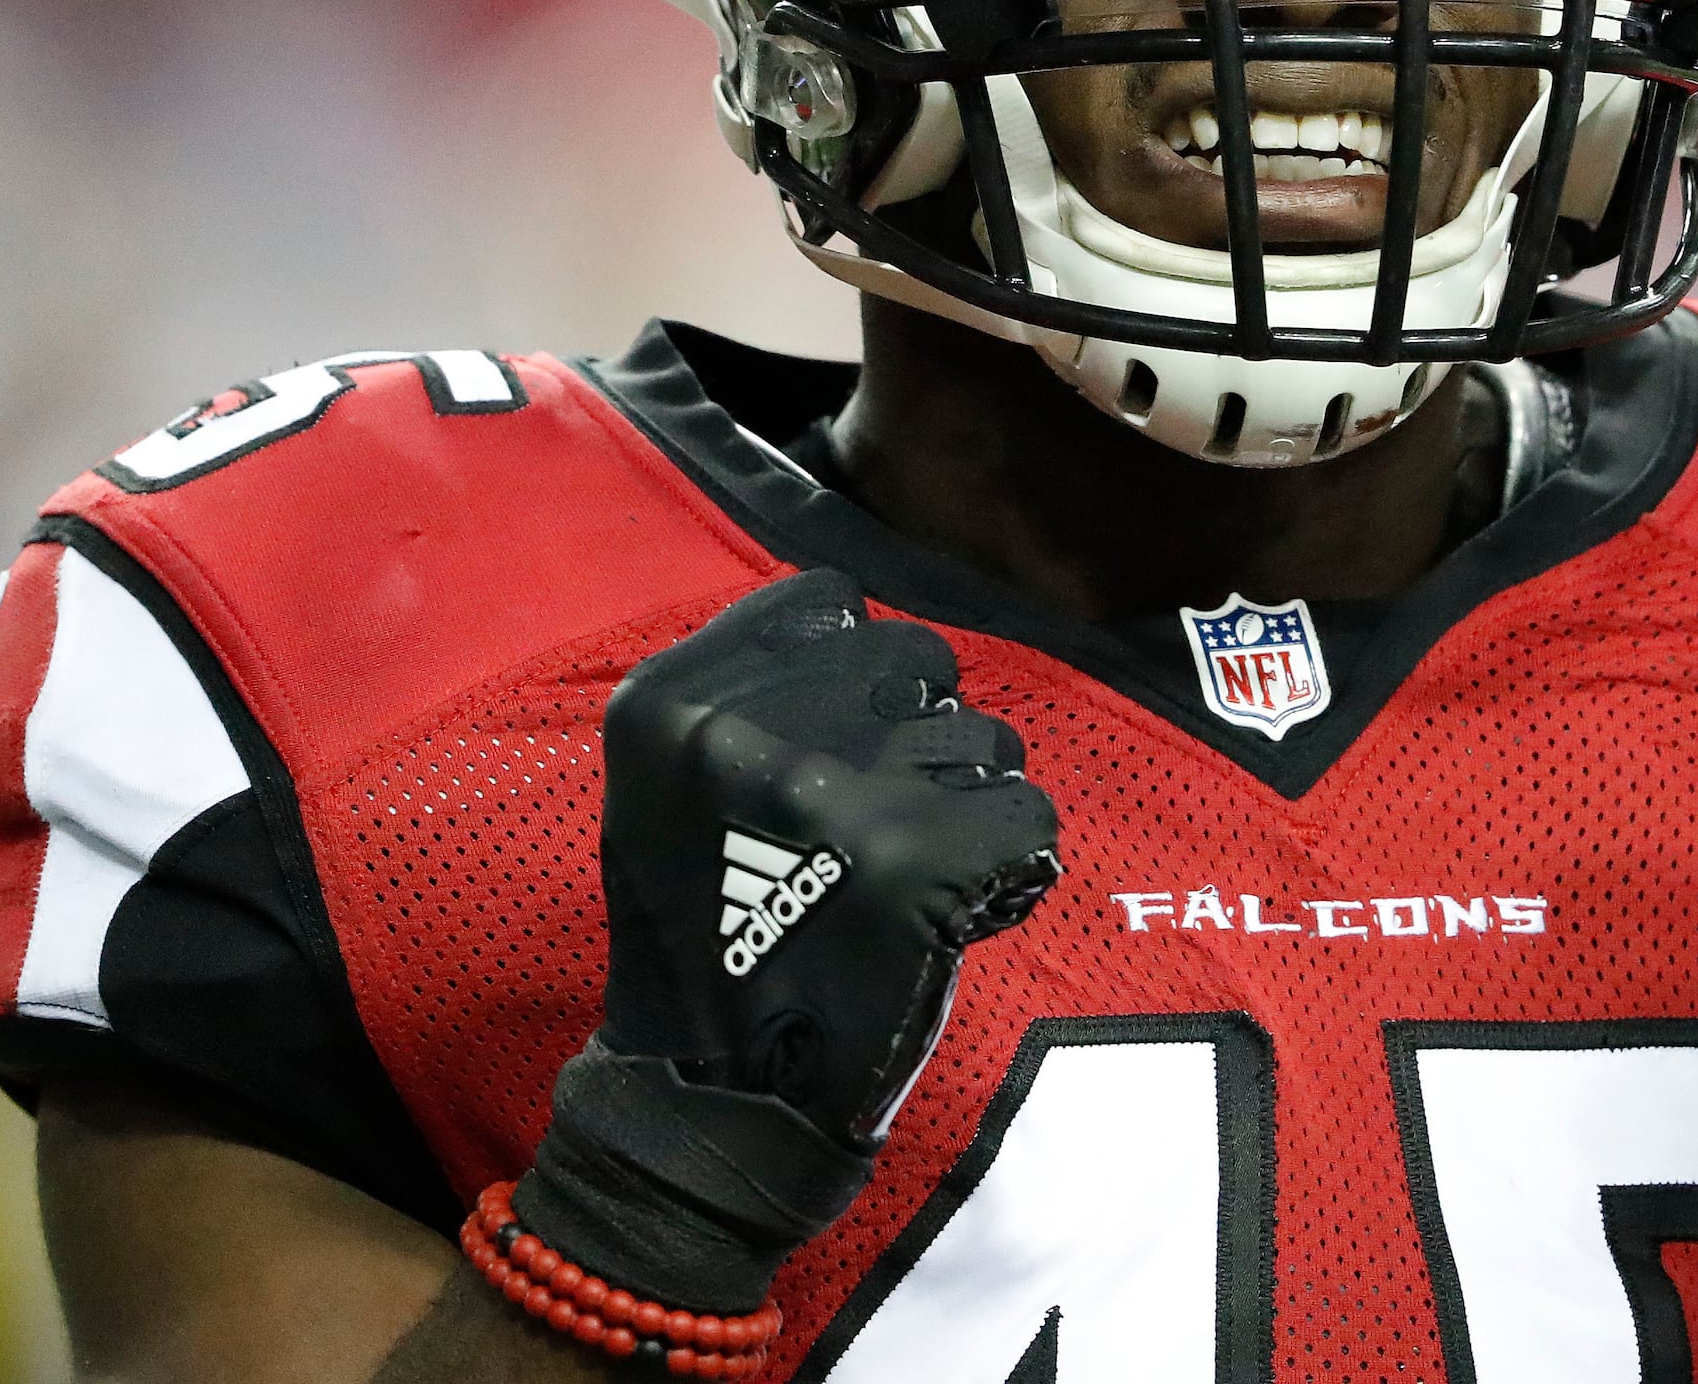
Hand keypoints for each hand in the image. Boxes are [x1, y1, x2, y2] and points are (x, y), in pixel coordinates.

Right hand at [517, 568, 1060, 1311]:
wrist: (713, 1097)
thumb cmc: (708, 939)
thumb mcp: (671, 788)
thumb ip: (749, 697)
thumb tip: (867, 626)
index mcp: (669, 703)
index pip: (827, 600)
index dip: (861, 668)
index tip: (852, 740)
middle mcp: (742, 732)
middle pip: (917, 655)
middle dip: (927, 731)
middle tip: (892, 821)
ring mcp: (834, 793)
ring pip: (984, 737)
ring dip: (971, 803)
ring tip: (914, 876)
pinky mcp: (916, 862)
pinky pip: (1028, 817)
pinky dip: (1011, 870)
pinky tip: (955, 915)